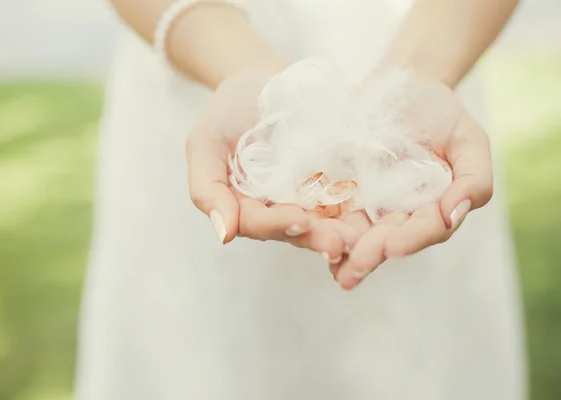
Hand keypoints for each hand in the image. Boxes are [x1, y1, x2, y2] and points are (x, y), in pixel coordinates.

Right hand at [186, 56, 355, 261]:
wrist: (261, 76)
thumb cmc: (227, 109)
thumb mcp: (205, 142)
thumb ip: (206, 187)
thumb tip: (223, 234)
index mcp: (245, 205)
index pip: (258, 223)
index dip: (278, 224)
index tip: (299, 219)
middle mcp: (277, 208)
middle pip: (296, 229)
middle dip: (317, 236)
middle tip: (340, 243)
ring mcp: (307, 196)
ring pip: (325, 220)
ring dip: (343, 231)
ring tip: (362, 237)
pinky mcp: (333, 180)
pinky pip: (347, 198)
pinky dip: (361, 208)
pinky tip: (377, 214)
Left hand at [333, 82, 492, 289]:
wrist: (398, 85)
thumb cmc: (439, 113)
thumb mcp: (468, 139)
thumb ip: (474, 178)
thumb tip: (454, 213)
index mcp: (432, 207)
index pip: (426, 229)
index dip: (411, 239)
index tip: (393, 246)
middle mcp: (399, 213)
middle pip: (387, 239)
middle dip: (372, 253)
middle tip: (356, 264)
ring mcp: (367, 204)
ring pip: (357, 233)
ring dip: (345, 251)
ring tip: (335, 267)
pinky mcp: (339, 190)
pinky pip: (329, 211)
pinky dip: (321, 226)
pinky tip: (311, 238)